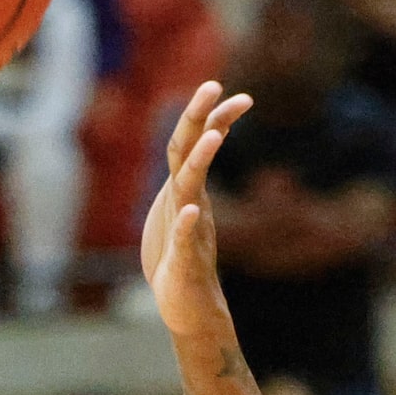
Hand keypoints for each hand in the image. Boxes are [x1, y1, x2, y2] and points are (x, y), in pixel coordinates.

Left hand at [140, 80, 251, 337]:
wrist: (188, 308)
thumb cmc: (177, 259)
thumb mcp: (174, 213)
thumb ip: (179, 183)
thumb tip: (191, 148)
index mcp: (184, 193)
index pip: (191, 145)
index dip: (203, 116)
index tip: (221, 87)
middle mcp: (190, 205)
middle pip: (190, 155)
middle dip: (201, 120)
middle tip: (215, 86)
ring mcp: (190, 231)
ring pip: (191, 191)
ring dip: (199, 165)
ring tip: (211, 138)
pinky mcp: (184, 261)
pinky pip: (187, 240)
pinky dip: (187, 225)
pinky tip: (191, 212)